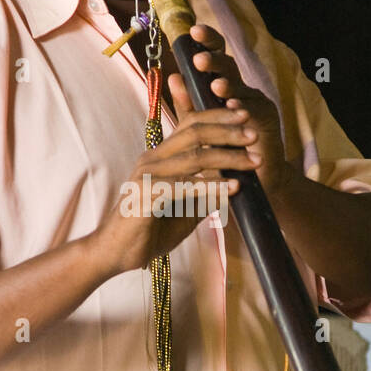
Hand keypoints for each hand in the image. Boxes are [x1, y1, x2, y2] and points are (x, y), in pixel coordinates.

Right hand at [96, 99, 258, 273]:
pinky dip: (212, 186)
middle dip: (228, 131)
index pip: (190, 124)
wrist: (115, 254)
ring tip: (253, 161)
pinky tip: (233, 188)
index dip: (218, 116)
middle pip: (194, 132)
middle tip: (254, 135)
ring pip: (194, 157)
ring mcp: (148, 175)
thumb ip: (206, 194)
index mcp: (160, 157)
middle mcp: (153, 159)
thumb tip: (236, 185)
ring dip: (228, 158)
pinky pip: (185, 186)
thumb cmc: (149, 231)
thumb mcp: (186, 209)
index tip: (244, 116)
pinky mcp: (146, 195)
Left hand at [169, 24, 289, 197]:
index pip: (215, 58)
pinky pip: (255, 111)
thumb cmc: (223, 150)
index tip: (192, 32)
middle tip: (199, 59)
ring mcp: (256, 101)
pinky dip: (245, 109)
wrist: (249, 180)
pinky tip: (235, 108)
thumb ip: (188, 103)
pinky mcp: (267, 119)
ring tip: (216, 86)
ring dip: (229, 86)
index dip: (207, 43)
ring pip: (242, 87)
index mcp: (224, 86)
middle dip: (214, 60)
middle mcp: (241, 89)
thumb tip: (172, 76)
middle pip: (229, 65)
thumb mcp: (201, 125)